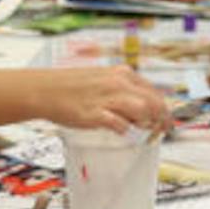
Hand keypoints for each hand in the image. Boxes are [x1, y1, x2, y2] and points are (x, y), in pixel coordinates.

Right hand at [39, 66, 170, 133]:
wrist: (44, 89)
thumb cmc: (71, 88)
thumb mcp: (101, 81)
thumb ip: (120, 92)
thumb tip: (137, 110)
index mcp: (122, 74)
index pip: (154, 92)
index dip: (164, 110)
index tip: (165, 122)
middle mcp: (118, 83)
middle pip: (154, 102)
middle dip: (162, 120)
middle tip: (161, 133)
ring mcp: (107, 97)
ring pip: (142, 110)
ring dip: (148, 125)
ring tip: (144, 134)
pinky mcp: (95, 113)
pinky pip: (120, 124)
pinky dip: (126, 131)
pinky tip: (124, 134)